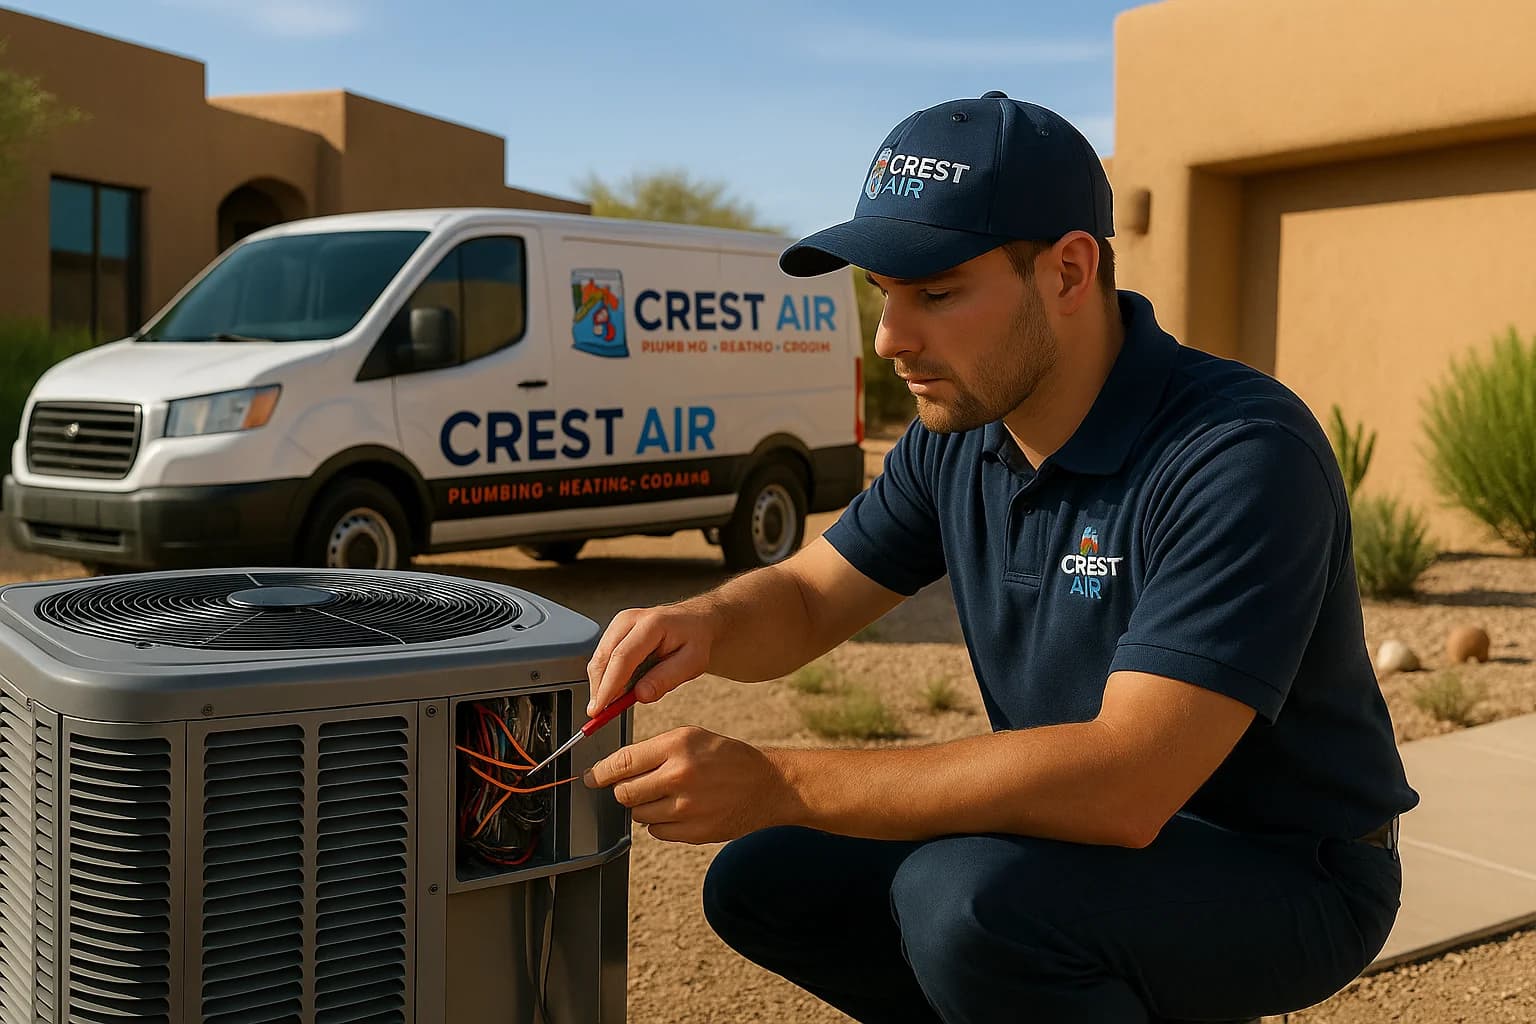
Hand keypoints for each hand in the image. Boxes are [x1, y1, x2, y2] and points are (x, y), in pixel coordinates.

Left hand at [583, 727, 798, 844]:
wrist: (767, 785)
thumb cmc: (727, 758)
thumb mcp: (692, 737)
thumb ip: (653, 751)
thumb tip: (613, 770)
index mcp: (678, 745)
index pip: (622, 762)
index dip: (600, 772)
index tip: (591, 777)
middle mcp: (680, 775)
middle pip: (625, 793)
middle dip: (622, 791)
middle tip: (632, 786)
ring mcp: (687, 808)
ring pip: (638, 814)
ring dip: (643, 806)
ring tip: (665, 795)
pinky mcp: (693, 832)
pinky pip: (656, 831)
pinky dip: (660, 822)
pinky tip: (679, 809)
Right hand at [586, 605, 715, 716]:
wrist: (694, 620)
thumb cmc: (694, 639)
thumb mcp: (692, 663)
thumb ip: (666, 679)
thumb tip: (640, 695)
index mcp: (652, 624)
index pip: (622, 657)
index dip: (608, 686)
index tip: (599, 709)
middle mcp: (631, 619)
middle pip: (604, 657)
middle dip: (599, 689)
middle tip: (601, 714)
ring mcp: (620, 623)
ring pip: (598, 658)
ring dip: (600, 683)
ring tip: (614, 702)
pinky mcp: (615, 630)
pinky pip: (602, 656)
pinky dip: (605, 676)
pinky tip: (618, 688)